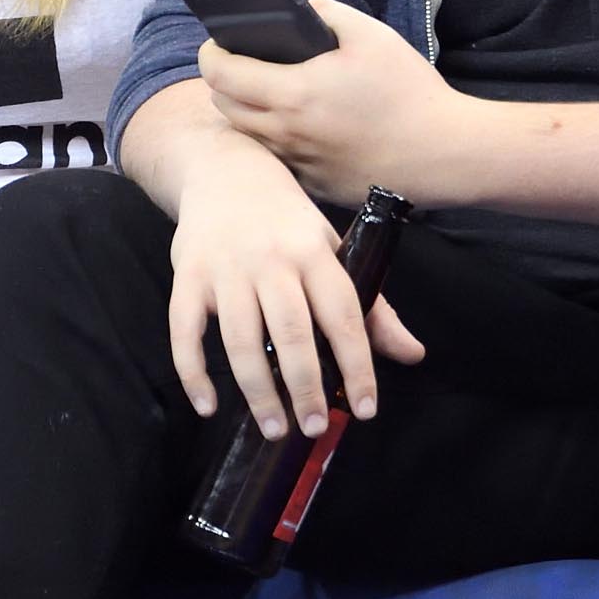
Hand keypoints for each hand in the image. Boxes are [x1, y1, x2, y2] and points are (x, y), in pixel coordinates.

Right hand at [168, 130, 423, 444]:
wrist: (225, 170)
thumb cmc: (287, 221)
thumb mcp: (334, 250)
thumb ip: (372, 307)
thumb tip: (413, 355)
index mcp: (315, 253)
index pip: (344, 316)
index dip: (358, 365)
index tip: (365, 409)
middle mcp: (271, 261)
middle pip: (290, 333)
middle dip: (305, 386)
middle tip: (314, 428)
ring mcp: (226, 270)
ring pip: (241, 340)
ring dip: (257, 391)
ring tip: (275, 428)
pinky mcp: (187, 277)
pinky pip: (186, 332)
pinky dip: (193, 373)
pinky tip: (208, 406)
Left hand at [197, 0, 478, 208]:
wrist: (444, 154)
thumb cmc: (410, 93)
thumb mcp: (371, 35)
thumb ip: (326, 13)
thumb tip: (300, 12)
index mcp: (294, 94)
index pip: (220, 75)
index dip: (210, 54)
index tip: (216, 43)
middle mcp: (287, 134)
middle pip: (224, 108)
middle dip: (223, 82)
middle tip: (241, 64)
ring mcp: (299, 164)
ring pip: (248, 137)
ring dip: (246, 112)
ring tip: (267, 92)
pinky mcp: (314, 184)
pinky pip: (278, 159)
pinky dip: (275, 139)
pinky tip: (299, 125)